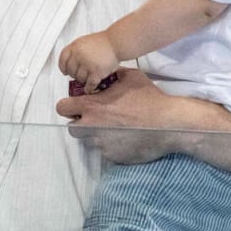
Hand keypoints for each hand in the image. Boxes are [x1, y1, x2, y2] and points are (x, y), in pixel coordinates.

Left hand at [55, 69, 195, 163]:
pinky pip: (105, 150)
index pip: (62, 108)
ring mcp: (101, 144)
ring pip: (88, 141)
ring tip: (114, 128)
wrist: (168, 124)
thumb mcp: (130, 77)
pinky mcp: (112, 156)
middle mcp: (92, 127)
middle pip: (71, 128)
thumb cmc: (149, 99)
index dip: (68, 106)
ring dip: (96, 134)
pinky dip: (111, 145)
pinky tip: (125, 137)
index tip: (77, 105)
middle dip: (80, 123)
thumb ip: (112, 75)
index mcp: (92, 107)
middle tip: (95, 118)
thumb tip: (104, 74)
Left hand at [58, 32, 120, 92]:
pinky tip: (89, 88)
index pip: (62, 59)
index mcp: (75, 46)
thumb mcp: (85, 41)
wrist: (116, 42)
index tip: (64, 71)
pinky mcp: (96, 72)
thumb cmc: (104, 42)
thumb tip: (70, 61)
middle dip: (75, 74)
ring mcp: (87, 64)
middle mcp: (79, 55)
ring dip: (83, 80)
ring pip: (79, 78)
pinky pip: (89, 84)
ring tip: (88, 78)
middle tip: (79, 75)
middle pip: (71, 71)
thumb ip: (76, 51)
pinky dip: (89, 88)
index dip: (63, 67)